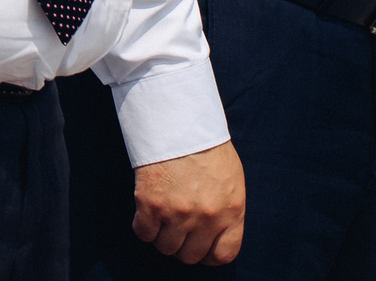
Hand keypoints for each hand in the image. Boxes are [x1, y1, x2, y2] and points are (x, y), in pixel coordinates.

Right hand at [131, 141, 245, 264]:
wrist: (179, 119)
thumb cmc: (207, 147)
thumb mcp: (231, 179)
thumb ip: (227, 211)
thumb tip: (217, 236)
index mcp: (232, 210)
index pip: (223, 255)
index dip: (208, 254)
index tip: (200, 245)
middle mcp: (207, 216)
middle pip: (190, 256)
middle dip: (183, 244)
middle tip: (178, 225)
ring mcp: (178, 213)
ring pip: (165, 248)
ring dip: (162, 234)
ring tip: (164, 214)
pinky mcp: (151, 205)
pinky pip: (144, 233)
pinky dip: (144, 225)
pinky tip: (148, 209)